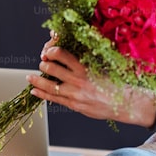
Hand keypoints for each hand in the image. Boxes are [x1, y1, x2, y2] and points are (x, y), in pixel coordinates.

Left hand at [26, 35, 155, 127]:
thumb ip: (85, 61)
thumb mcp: (101, 67)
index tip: (48, 50)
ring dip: (37, 81)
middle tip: (42, 63)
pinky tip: (35, 91)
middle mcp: (78, 80)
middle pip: (52, 70)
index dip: (52, 51)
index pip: (62, 55)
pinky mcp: (74, 105)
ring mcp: (75, 94)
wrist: (124, 103)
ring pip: (49, 86)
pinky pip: (54, 99)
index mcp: (85, 68)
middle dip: (44, 65)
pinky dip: (42, 94)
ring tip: (30, 77)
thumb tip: (72, 52)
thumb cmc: (115, 83)